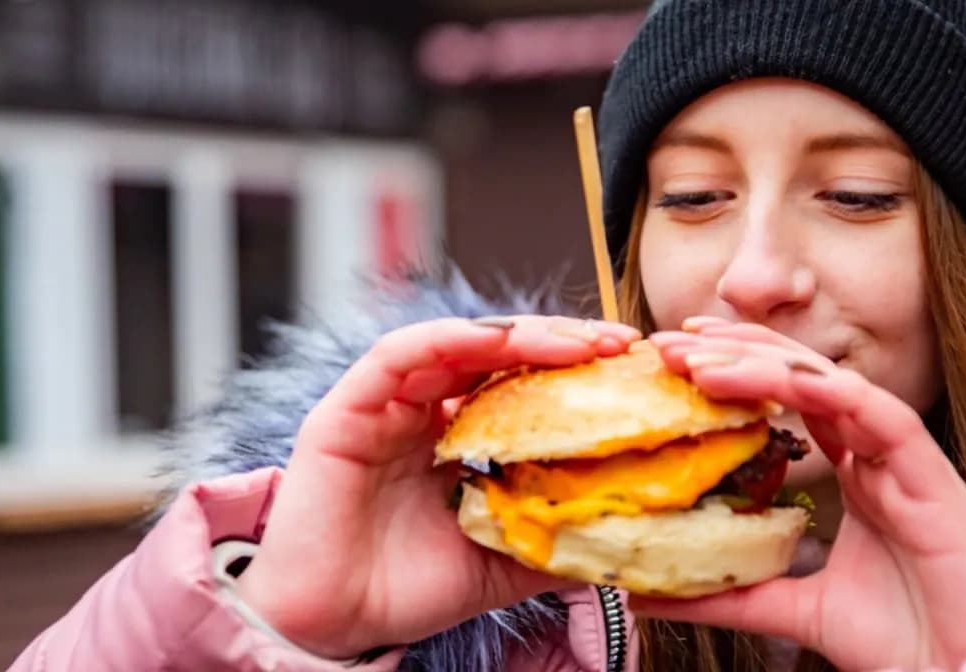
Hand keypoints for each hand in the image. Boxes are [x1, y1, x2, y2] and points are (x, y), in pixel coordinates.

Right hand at [235, 315, 640, 658]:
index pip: (521, 382)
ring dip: (519, 335)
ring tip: (576, 344)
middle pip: (496, 353)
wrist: (335, 629)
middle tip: (617, 343)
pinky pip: (398, 356)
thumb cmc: (408, 591)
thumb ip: (555, 537)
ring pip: (455, 344)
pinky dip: (450, 340)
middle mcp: (422, 411)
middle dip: (561, 341)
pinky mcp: (347, 410)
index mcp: (457, 437)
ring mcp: (384, 406)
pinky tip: (498, 342)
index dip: (574, 369)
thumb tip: (627, 528)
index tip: (630, 367)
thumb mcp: (504, 560)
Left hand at [640, 319, 965, 669]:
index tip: (675, 356)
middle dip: (735, 350)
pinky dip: (826, 389)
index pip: (787, 398)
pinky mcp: (930, 473)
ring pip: (830, 383)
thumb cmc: (902, 641)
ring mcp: (902, 458)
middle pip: (801, 376)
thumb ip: (730, 594)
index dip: (734, 368)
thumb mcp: (794, 609)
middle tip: (671, 341)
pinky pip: (877, 411)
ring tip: (701, 356)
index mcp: (852, 472)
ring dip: (764, 362)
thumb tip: (648, 595)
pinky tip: (773, 378)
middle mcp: (875, 453)